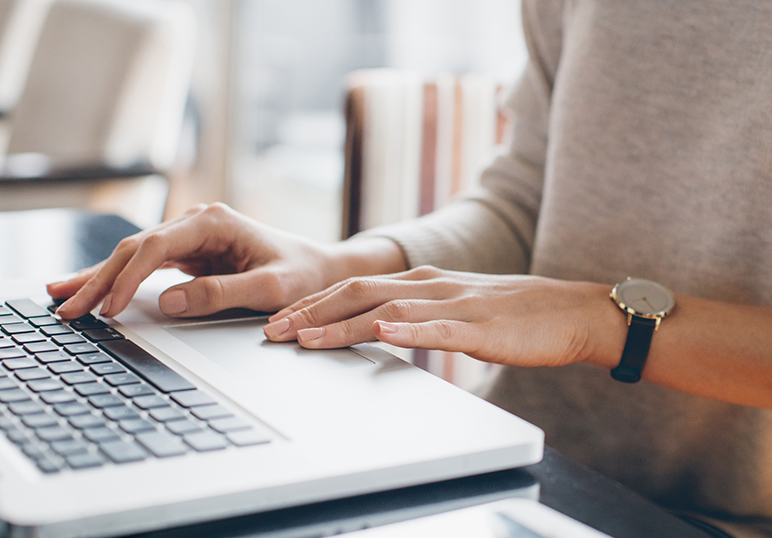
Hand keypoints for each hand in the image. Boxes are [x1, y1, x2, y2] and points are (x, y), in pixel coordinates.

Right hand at [48, 203, 405, 319]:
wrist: (321, 269)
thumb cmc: (303, 274)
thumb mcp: (270, 287)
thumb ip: (221, 292)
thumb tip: (168, 300)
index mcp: (213, 221)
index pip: (156, 246)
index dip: (127, 278)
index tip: (108, 309)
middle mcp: (197, 223)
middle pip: (135, 249)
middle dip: (99, 279)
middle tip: (67, 309)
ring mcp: (191, 237)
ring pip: (134, 255)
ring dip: (100, 278)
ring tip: (62, 298)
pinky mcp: (191, 253)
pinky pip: (146, 266)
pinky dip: (119, 280)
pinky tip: (94, 289)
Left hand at [264, 266, 623, 367]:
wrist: (569, 311)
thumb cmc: (510, 315)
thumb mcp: (453, 310)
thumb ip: (414, 314)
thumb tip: (374, 329)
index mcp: (422, 282)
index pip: (356, 288)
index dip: (314, 303)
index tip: (281, 321)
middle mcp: (431, 285)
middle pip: (360, 293)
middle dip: (312, 312)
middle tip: (274, 332)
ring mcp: (456, 304)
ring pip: (390, 309)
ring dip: (345, 324)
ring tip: (309, 338)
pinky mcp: (483, 326)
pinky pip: (442, 328)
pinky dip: (409, 330)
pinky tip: (384, 333)